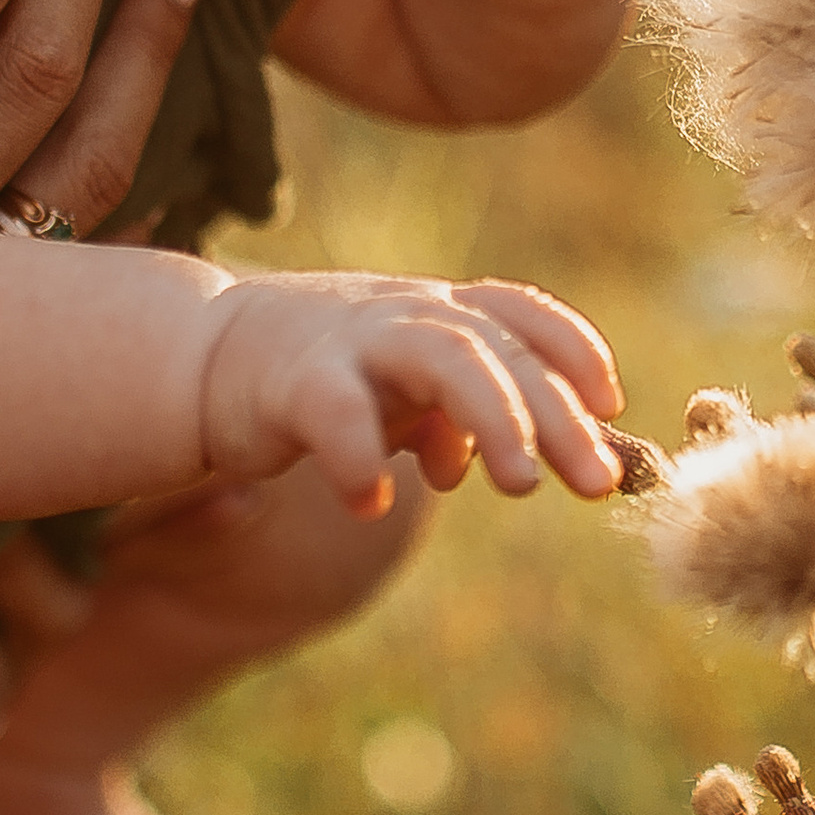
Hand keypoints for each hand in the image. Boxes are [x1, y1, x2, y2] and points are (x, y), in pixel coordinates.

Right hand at [198, 270, 623, 515]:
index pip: (522, 313)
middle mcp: (405, 315)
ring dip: (490, 418)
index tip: (611, 404)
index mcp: (438, 312)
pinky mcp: (294, 382)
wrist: (203, 356)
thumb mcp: (402, 391)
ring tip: (520, 484)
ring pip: (441, 359)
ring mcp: (352, 341)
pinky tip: (373, 502)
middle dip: (554, 415)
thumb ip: (456, 419)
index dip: (574, 350)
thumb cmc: (320, 374)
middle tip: (596, 481)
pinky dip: (360, 458)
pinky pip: (337, 414)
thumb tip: (503, 465)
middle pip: (498, 349)